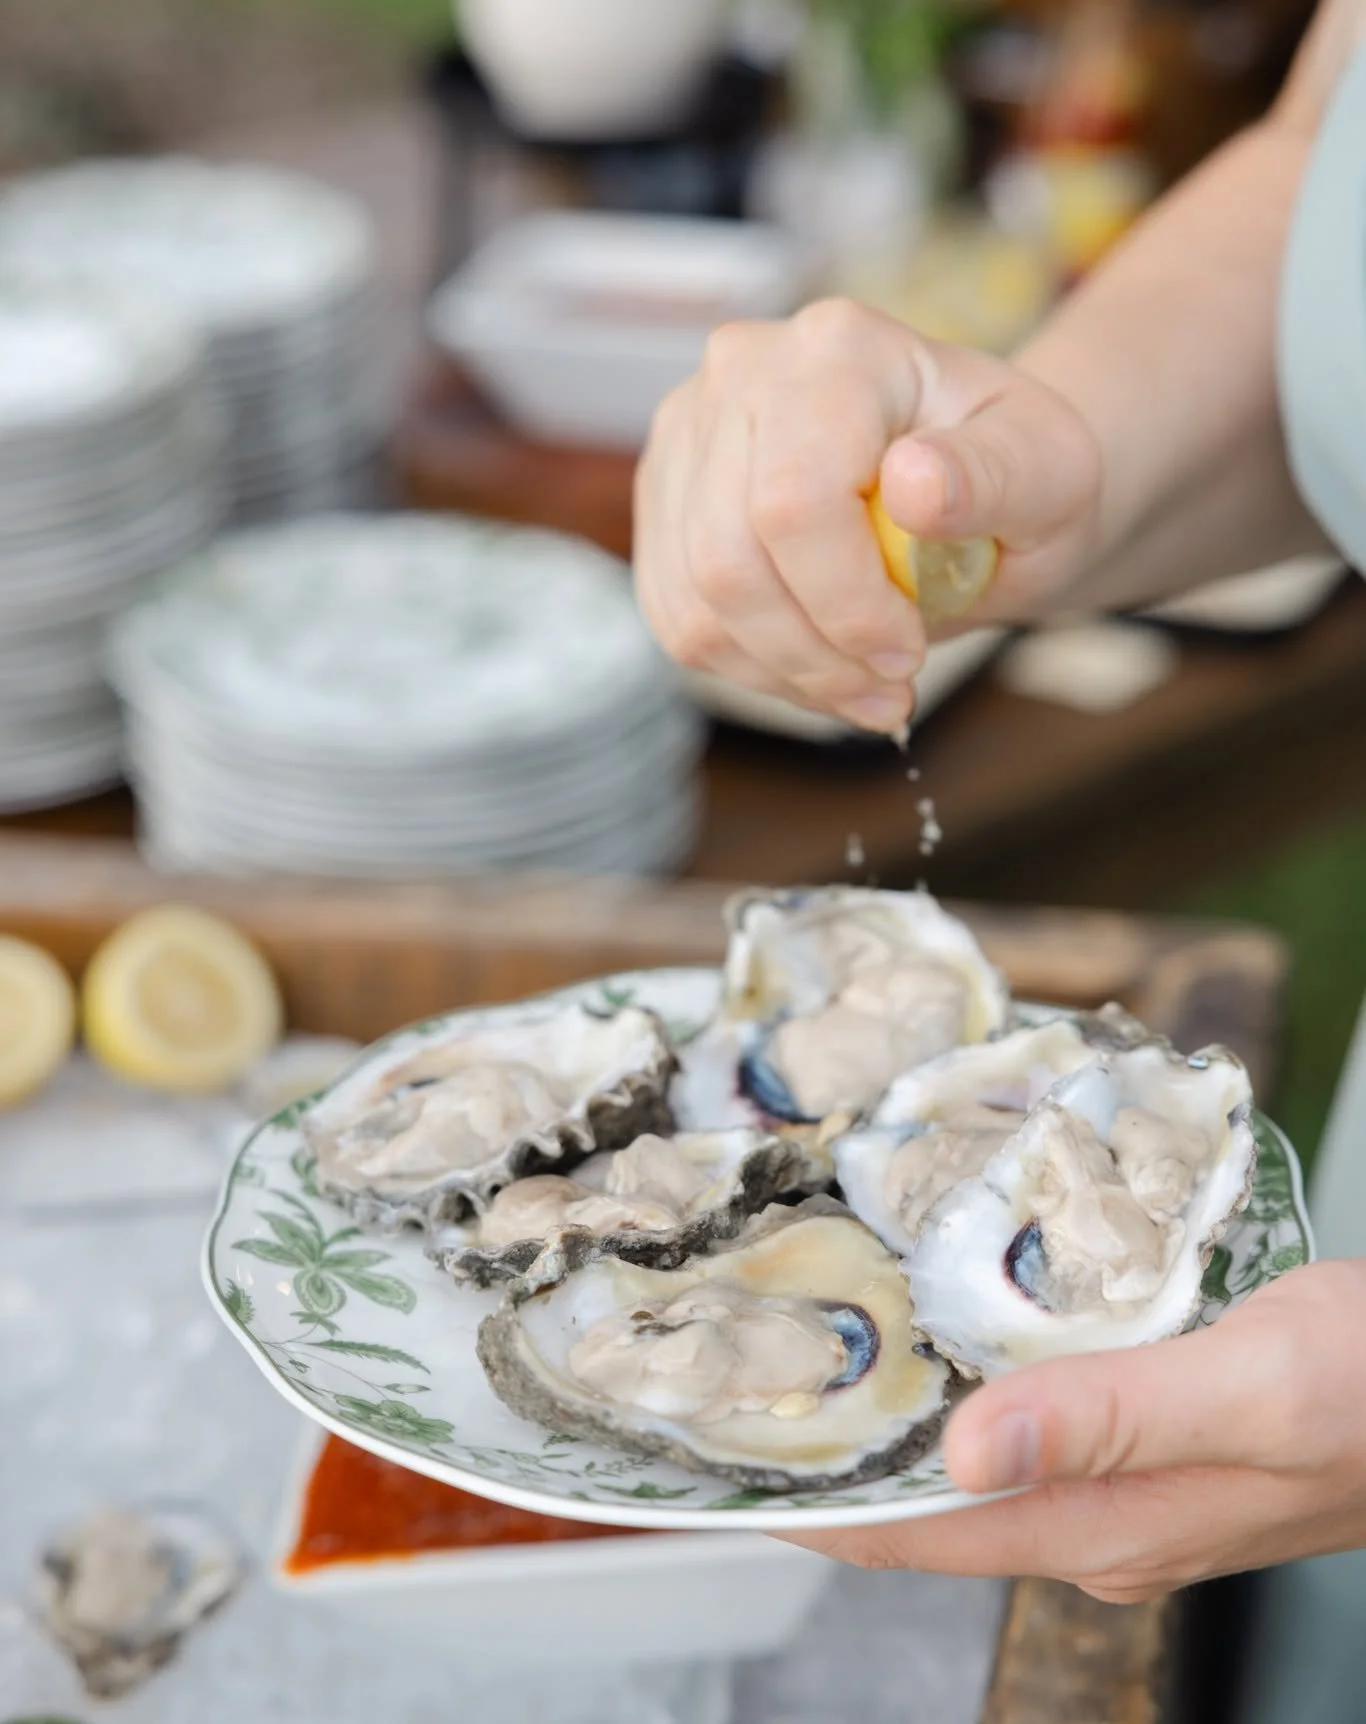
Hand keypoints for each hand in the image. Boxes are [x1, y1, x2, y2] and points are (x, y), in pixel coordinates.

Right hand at [633, 298, 1101, 732]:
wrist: (973, 476)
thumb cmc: (1016, 472)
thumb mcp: (1049, 471)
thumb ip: (994, 474)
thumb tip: (913, 485)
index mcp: (838, 350)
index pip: (794, 502)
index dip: (846, 605)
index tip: (909, 654)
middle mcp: (741, 372)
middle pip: (728, 561)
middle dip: (815, 655)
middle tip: (891, 691)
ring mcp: (688, 435)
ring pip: (695, 602)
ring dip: (785, 673)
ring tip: (863, 689)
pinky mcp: (666, 499)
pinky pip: (677, 617)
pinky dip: (750, 669)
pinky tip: (818, 671)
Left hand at [780, 1260, 1365, 1601]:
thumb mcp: (1252, 1382)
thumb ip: (1111, 1418)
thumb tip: (966, 1452)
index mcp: (1107, 1524)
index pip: (916, 1533)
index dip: (809, 1510)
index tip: (716, 1471)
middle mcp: (1104, 1527)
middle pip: (928, 1513)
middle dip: (831, 1470)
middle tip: (739, 1400)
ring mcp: (1131, 1498)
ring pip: (974, 1477)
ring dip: (892, 1436)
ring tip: (812, 1373)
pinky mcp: (1156, 1459)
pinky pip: (1026, 1443)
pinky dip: (963, 1406)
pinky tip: (943, 1352)